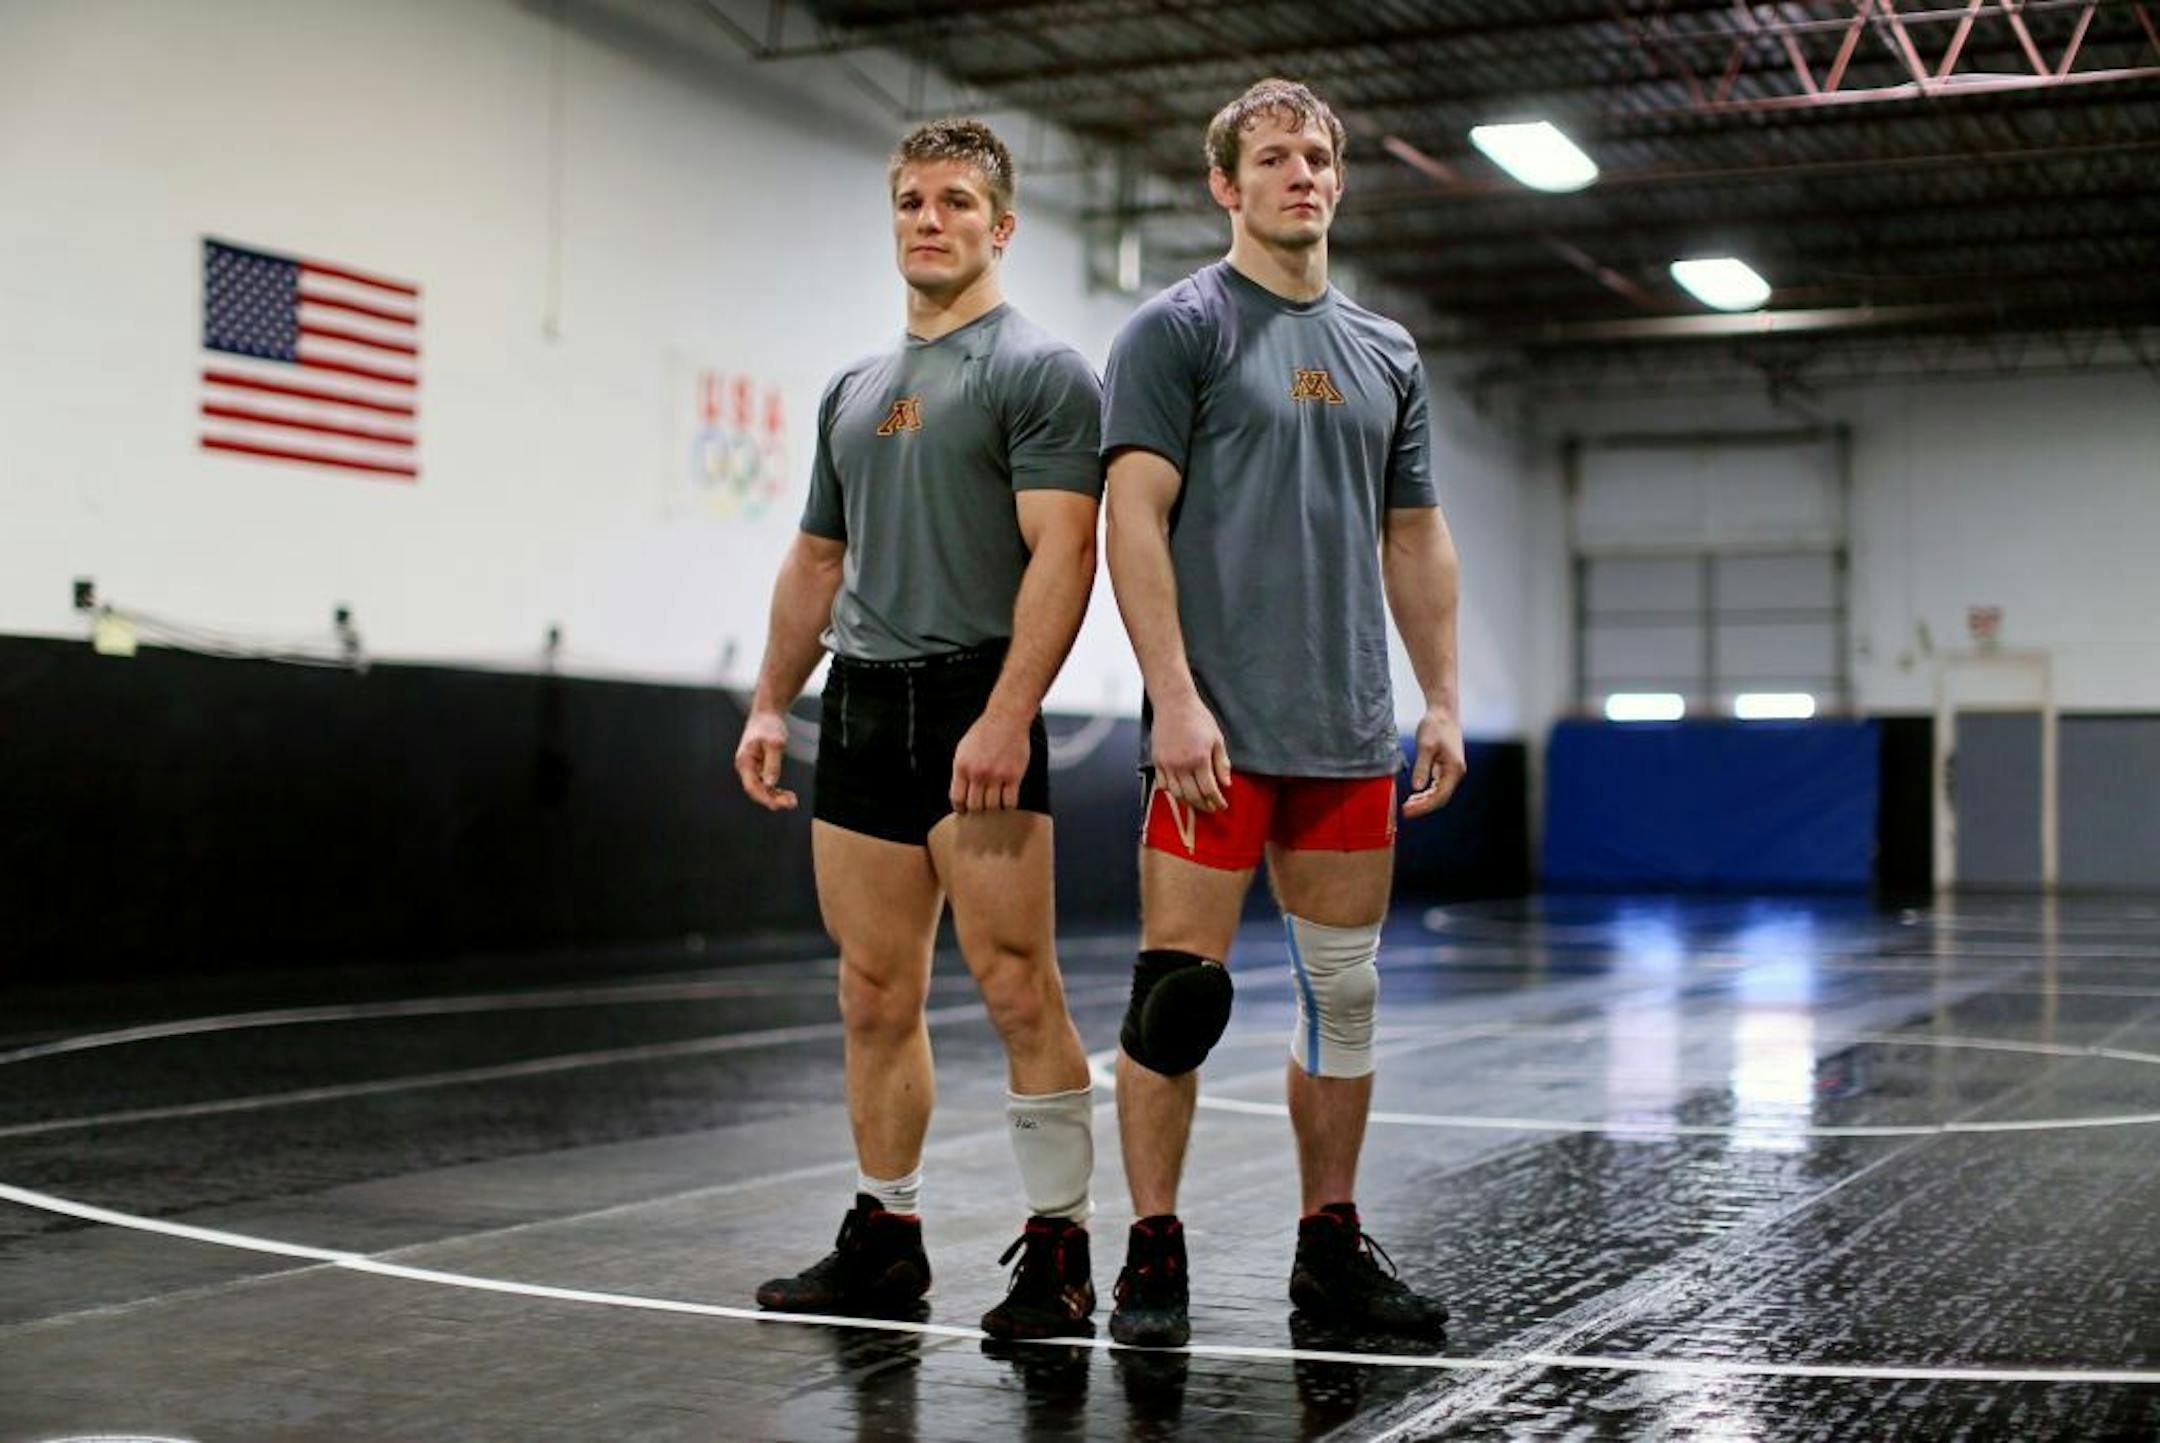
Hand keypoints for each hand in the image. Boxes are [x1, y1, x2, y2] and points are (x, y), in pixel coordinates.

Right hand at [733, 709, 796, 810]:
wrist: (767, 713)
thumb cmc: (769, 726)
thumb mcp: (775, 743)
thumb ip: (772, 764)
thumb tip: (770, 784)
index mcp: (744, 762)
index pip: (752, 786)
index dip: (765, 797)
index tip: (779, 804)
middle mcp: (745, 767)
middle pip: (756, 790)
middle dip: (772, 799)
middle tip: (791, 803)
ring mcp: (752, 768)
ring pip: (762, 789)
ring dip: (776, 796)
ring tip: (792, 801)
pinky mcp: (759, 767)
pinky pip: (766, 783)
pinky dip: (776, 790)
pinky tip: (787, 795)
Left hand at [950, 710, 1030, 812]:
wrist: (1006, 719)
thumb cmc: (984, 733)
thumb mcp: (963, 750)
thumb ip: (961, 771)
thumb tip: (961, 793)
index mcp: (962, 767)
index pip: (957, 799)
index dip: (960, 808)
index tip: (964, 810)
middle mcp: (978, 773)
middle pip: (975, 806)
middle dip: (977, 810)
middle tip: (982, 807)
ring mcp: (997, 775)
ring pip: (992, 806)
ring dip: (993, 808)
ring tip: (995, 803)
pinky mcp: (1014, 776)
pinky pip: (1010, 802)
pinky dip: (1008, 805)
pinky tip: (1007, 799)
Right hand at [1151, 696, 1232, 812]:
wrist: (1174, 703)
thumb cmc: (1198, 718)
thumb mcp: (1217, 739)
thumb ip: (1222, 763)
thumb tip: (1226, 784)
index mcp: (1199, 759)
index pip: (1209, 790)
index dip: (1217, 801)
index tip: (1222, 805)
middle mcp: (1182, 765)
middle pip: (1193, 796)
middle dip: (1204, 806)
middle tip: (1211, 808)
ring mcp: (1167, 764)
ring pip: (1177, 794)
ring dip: (1188, 802)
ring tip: (1197, 803)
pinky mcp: (1157, 761)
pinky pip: (1163, 784)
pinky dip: (1172, 792)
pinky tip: (1180, 791)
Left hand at [1402, 707, 1464, 819]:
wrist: (1443, 712)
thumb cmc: (1436, 726)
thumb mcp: (1425, 746)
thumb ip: (1422, 767)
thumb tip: (1417, 787)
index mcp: (1454, 769)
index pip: (1440, 796)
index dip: (1424, 806)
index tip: (1408, 811)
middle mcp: (1456, 773)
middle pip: (1440, 798)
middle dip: (1423, 806)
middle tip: (1405, 811)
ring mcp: (1452, 771)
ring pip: (1439, 793)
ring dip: (1424, 801)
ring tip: (1407, 805)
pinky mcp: (1446, 768)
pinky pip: (1437, 786)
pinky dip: (1426, 792)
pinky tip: (1415, 795)